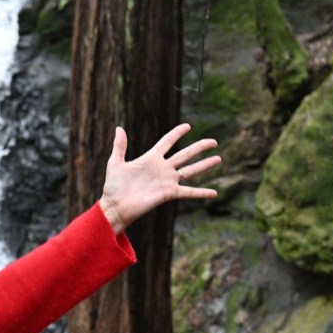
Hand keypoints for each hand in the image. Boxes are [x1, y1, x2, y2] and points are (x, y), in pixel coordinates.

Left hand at [98, 123, 220, 232]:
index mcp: (150, 158)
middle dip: (199, 147)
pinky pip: (188, 192)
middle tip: (214, 141)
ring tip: (219, 158)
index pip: (167, 142)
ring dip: (205, 165)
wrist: (115, 206)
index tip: (188, 126)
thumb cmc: (113, 187)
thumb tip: (119, 128)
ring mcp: (167, 181)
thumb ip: (120, 146)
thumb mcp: (116, 163)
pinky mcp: (168, 194)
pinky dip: (201, 193)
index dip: (177, 133)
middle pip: (185, 154)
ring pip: (190, 170)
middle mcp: (162, 168)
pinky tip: (214, 193)